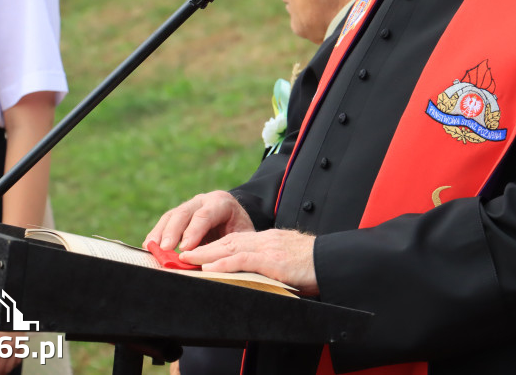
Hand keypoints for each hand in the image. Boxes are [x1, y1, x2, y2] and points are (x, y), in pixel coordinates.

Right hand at [144, 191, 254, 251]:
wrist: (237, 219)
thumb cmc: (241, 231)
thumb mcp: (244, 237)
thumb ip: (232, 248)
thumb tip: (219, 266)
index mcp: (222, 203)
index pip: (206, 215)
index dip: (194, 231)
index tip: (185, 248)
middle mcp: (203, 201)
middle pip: (185, 212)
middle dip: (173, 231)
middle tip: (166, 248)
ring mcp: (190, 205)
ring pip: (172, 216)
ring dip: (160, 233)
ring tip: (152, 248)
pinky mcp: (179, 214)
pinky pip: (166, 222)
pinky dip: (157, 234)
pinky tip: (150, 246)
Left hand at [179, 229, 318, 294]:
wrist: (333, 261)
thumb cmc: (314, 265)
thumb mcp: (288, 262)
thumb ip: (272, 264)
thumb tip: (257, 275)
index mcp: (269, 240)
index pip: (236, 241)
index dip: (214, 246)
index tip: (197, 253)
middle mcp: (265, 240)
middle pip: (228, 241)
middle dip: (203, 247)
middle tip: (182, 254)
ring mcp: (268, 248)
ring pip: (231, 247)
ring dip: (206, 254)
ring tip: (187, 259)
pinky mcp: (273, 260)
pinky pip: (244, 259)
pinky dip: (224, 263)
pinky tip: (210, 267)